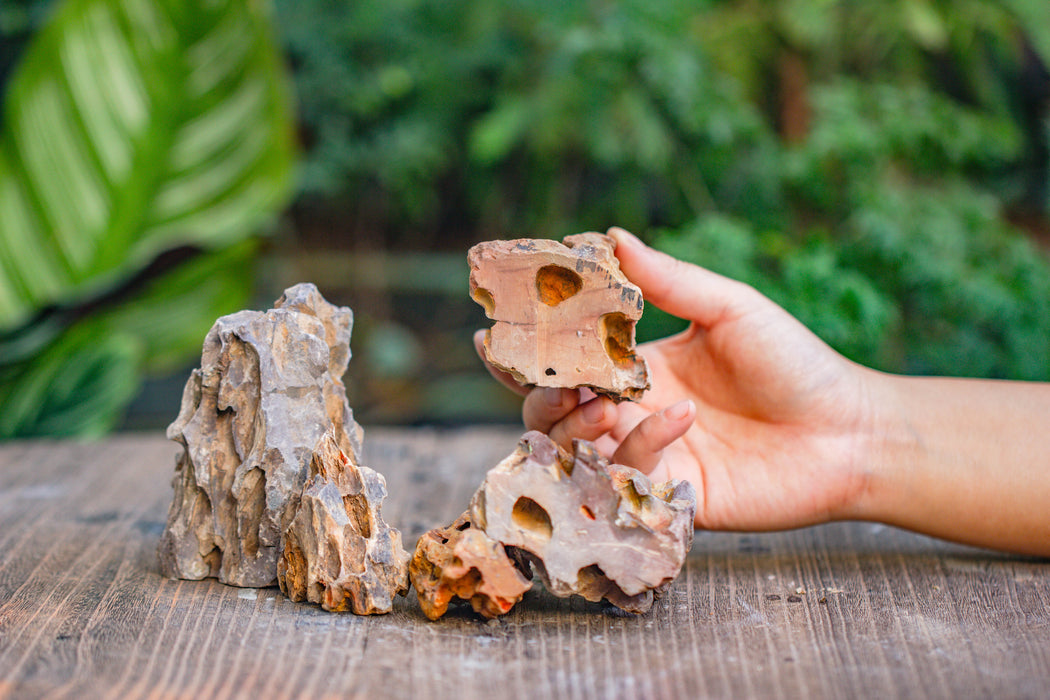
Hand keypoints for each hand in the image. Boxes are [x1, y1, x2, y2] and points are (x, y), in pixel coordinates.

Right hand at [477, 228, 877, 530]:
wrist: (849, 433)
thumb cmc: (794, 363)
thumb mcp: (730, 309)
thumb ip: (669, 280)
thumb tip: (611, 234)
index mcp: (640, 365)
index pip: (568, 359)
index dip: (532, 349)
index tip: (502, 332)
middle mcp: (633, 412)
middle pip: (551, 412)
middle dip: (541, 396)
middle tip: (557, 378)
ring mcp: (648, 456)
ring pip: (574, 452)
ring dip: (574, 425)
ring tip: (603, 402)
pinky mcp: (668, 496)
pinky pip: (626, 478)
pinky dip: (642, 445)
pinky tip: (682, 418)